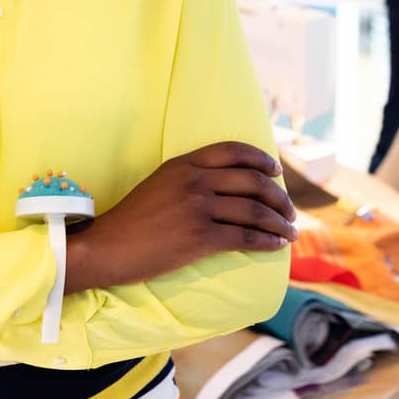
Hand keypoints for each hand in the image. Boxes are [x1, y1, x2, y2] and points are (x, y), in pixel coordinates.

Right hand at [64, 142, 296, 294]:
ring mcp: (198, 208)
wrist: (107, 247)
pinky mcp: (199, 237)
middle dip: (279, 196)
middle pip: (252, 181)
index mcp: (184, 164)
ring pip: (254, 210)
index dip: (261, 159)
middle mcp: (194, 181)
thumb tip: (226, 187)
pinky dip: (267, 241)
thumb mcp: (160, 184)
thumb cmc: (132, 220)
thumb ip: (190, 179)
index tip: (276, 172)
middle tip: (290, 210)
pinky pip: (245, 236)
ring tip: (291, 231)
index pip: (233, 151)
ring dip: (279, 222)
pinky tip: (277, 245)